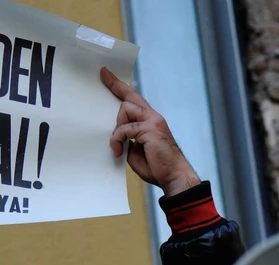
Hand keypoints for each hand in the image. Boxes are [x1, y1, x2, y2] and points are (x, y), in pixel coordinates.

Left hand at [100, 67, 200, 196]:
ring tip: (117, 145)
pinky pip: (125, 129)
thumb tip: (117, 134)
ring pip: (125, 109)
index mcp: (150, 121)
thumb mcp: (136, 150)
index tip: (105, 73)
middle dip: (115, 88)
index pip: (134, 99)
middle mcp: (153, 117)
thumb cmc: (157, 167)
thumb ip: (128, 138)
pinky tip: (118, 151)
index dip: (119, 86)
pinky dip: (117, 140)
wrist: (173, 176)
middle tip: (104, 77)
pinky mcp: (150, 128)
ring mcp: (153, 121)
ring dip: (117, 128)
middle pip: (129, 97)